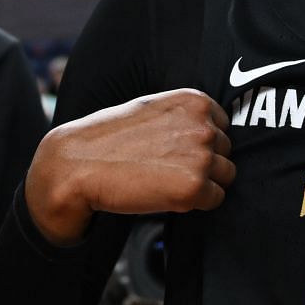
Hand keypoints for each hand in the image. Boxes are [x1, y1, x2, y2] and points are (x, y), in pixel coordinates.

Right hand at [26, 90, 232, 243]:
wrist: (79, 164)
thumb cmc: (110, 137)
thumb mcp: (151, 108)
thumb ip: (183, 116)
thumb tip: (211, 128)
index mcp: (195, 102)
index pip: (222, 124)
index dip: (201, 140)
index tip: (177, 148)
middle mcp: (204, 126)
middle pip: (225, 150)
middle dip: (204, 161)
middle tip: (169, 167)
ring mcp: (202, 157)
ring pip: (226, 175)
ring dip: (204, 182)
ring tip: (168, 180)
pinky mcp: (195, 188)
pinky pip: (215, 199)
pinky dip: (197, 202)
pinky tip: (168, 194)